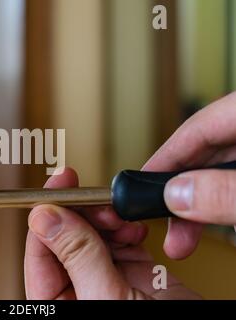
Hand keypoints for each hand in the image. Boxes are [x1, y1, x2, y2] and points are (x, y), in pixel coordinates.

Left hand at [24, 168, 200, 299]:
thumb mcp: (107, 298)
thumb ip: (77, 256)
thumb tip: (46, 217)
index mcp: (59, 305)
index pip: (39, 253)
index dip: (45, 216)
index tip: (56, 188)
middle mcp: (79, 291)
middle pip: (65, 239)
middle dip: (81, 215)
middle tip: (95, 201)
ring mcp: (106, 281)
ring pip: (93, 235)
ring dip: (105, 219)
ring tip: (118, 218)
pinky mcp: (134, 275)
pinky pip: (121, 241)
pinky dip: (127, 228)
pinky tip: (132, 228)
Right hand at [145, 92, 235, 258]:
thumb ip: (226, 193)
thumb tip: (178, 196)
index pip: (197, 128)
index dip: (165, 158)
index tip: (141, 184)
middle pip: (206, 154)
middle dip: (185, 195)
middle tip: (169, 226)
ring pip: (222, 171)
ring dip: (205, 204)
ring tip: (190, 236)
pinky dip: (227, 202)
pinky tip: (223, 221)